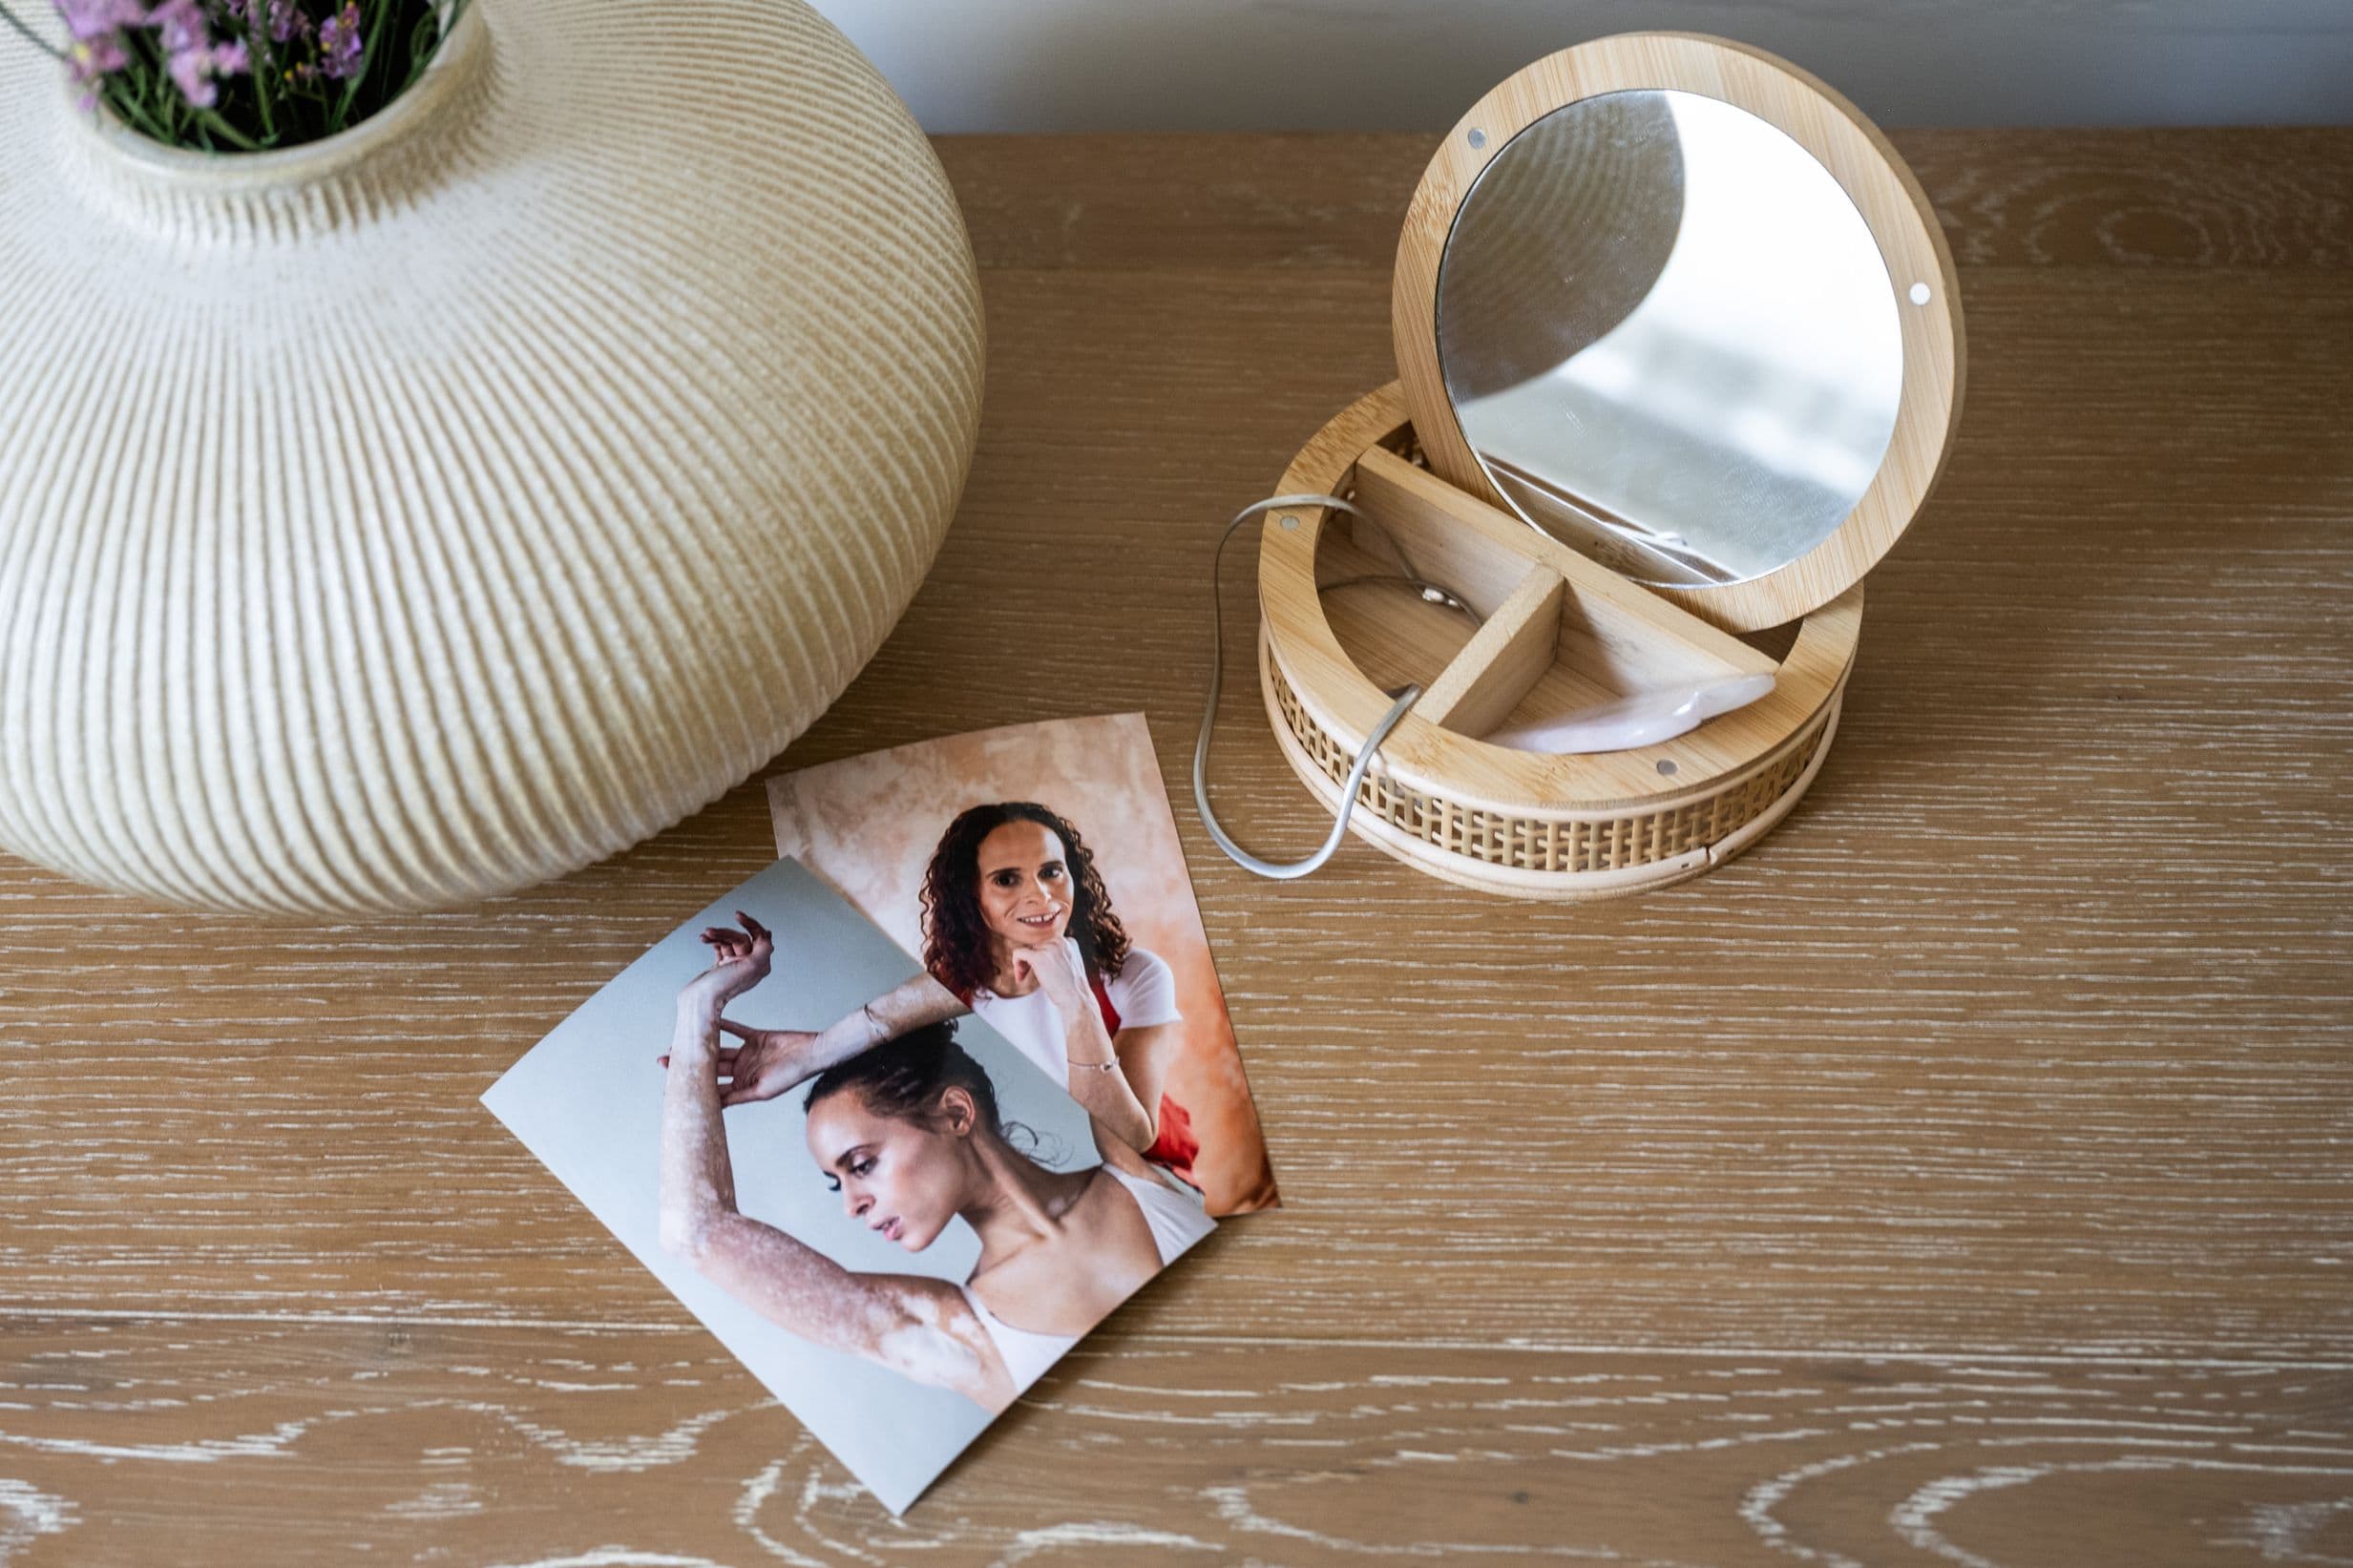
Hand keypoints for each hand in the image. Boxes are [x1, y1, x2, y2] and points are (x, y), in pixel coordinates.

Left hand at [656, 1020, 817, 1106]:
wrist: (812, 1053)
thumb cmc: (791, 1076)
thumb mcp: (761, 1091)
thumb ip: (737, 1096)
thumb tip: (711, 1106)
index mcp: (742, 1086)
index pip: (712, 1088)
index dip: (692, 1087)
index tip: (670, 1088)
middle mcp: (742, 1071)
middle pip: (710, 1068)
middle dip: (688, 1065)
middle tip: (663, 1061)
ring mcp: (748, 1054)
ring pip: (718, 1049)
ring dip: (701, 1045)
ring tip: (679, 1042)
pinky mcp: (756, 1038)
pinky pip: (735, 1030)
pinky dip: (723, 1025)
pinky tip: (707, 1022)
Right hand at [676, 910, 772, 1019]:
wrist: (699, 1002)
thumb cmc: (723, 987)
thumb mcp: (752, 966)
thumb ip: (764, 949)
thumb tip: (768, 936)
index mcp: (760, 965)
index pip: (760, 937)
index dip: (751, 923)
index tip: (738, 916)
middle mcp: (749, 965)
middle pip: (741, 938)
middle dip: (726, 932)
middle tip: (711, 931)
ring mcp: (734, 966)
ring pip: (729, 941)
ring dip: (717, 935)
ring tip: (705, 935)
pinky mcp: (720, 967)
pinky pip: (719, 947)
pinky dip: (712, 941)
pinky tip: (705, 940)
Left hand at [1010, 936, 1090, 1018]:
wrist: (1076, 999)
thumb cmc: (1073, 989)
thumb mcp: (1069, 966)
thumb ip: (1057, 957)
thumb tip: (1038, 956)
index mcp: (1069, 942)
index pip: (1046, 944)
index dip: (1040, 957)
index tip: (1039, 971)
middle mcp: (1060, 941)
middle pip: (1035, 947)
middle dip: (1030, 961)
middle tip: (1026, 976)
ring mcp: (1049, 948)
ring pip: (1027, 950)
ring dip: (1022, 965)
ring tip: (1023, 978)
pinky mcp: (1039, 957)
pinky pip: (1019, 953)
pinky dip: (1015, 962)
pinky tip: (1019, 976)